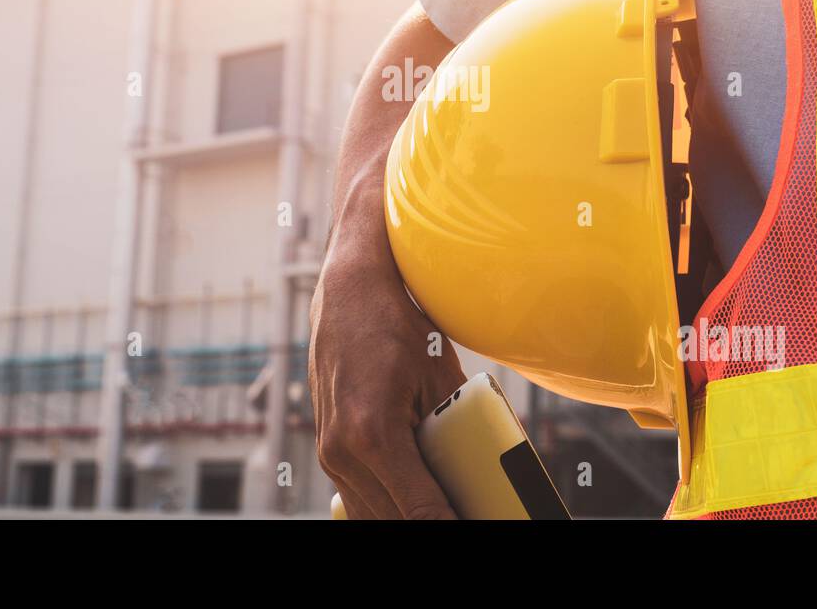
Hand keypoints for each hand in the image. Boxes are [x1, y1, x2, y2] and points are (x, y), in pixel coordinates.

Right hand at [309, 228, 465, 518]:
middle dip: (434, 521)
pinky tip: (414, 501)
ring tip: (449, 508)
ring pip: (370, 516)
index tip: (477, 521)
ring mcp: (329, 452)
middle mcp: (342, 451)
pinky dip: (386, 506)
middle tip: (471, 511)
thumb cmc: (397, 326)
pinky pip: (357, 496)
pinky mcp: (327, 446)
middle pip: (393, 521)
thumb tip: (489, 468)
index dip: (451, 524)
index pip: (418, 512)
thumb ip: (458, 428)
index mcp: (374, 434)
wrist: (348, 293)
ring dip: (406, 516)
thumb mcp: (440, 376)